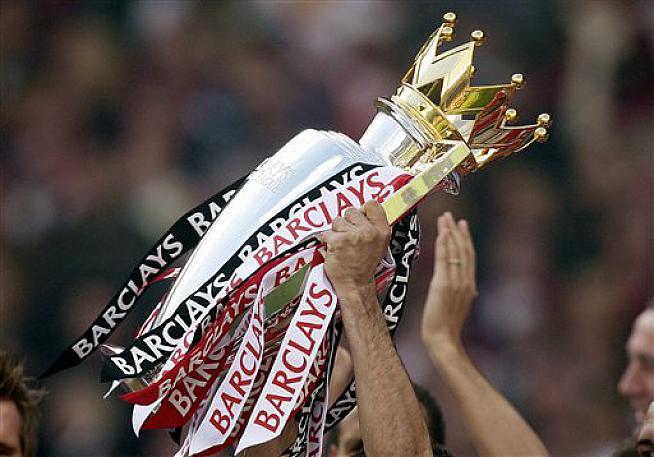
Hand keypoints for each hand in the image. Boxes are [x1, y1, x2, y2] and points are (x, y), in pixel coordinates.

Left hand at [321, 200, 389, 301]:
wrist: (356, 284)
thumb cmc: (365, 266)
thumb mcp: (379, 244)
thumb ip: (373, 226)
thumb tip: (363, 211)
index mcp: (382, 231)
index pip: (372, 205)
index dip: (363, 210)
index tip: (359, 218)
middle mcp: (369, 231)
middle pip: (351, 211)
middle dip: (347, 223)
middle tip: (350, 238)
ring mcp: (353, 235)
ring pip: (337, 221)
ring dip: (336, 232)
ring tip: (343, 245)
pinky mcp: (338, 241)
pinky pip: (327, 233)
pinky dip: (327, 241)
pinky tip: (335, 250)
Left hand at [421, 212, 477, 347]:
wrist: (443, 340)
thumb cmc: (446, 328)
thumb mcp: (459, 308)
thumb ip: (463, 295)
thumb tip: (471, 291)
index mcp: (470, 286)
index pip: (469, 257)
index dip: (465, 240)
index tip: (461, 225)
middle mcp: (465, 282)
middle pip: (463, 250)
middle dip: (457, 231)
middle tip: (451, 216)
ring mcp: (455, 283)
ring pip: (454, 252)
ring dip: (448, 233)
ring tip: (444, 219)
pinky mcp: (442, 285)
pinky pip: (444, 260)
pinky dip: (443, 245)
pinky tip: (441, 233)